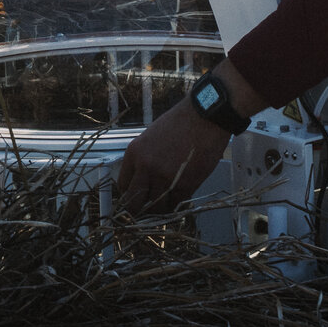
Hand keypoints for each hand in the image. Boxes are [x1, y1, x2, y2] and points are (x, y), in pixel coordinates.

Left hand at [116, 95, 231, 213]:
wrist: (204, 116)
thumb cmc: (180, 122)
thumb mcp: (151, 136)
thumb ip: (143, 158)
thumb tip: (141, 179)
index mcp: (135, 152)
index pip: (122, 185)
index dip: (130, 194)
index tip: (137, 196)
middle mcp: (146, 167)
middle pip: (134, 204)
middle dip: (141, 210)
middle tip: (149, 208)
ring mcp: (165, 177)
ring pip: (156, 208)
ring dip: (162, 208)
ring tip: (168, 201)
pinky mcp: (185, 184)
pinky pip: (176, 205)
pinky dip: (177, 204)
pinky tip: (180, 196)